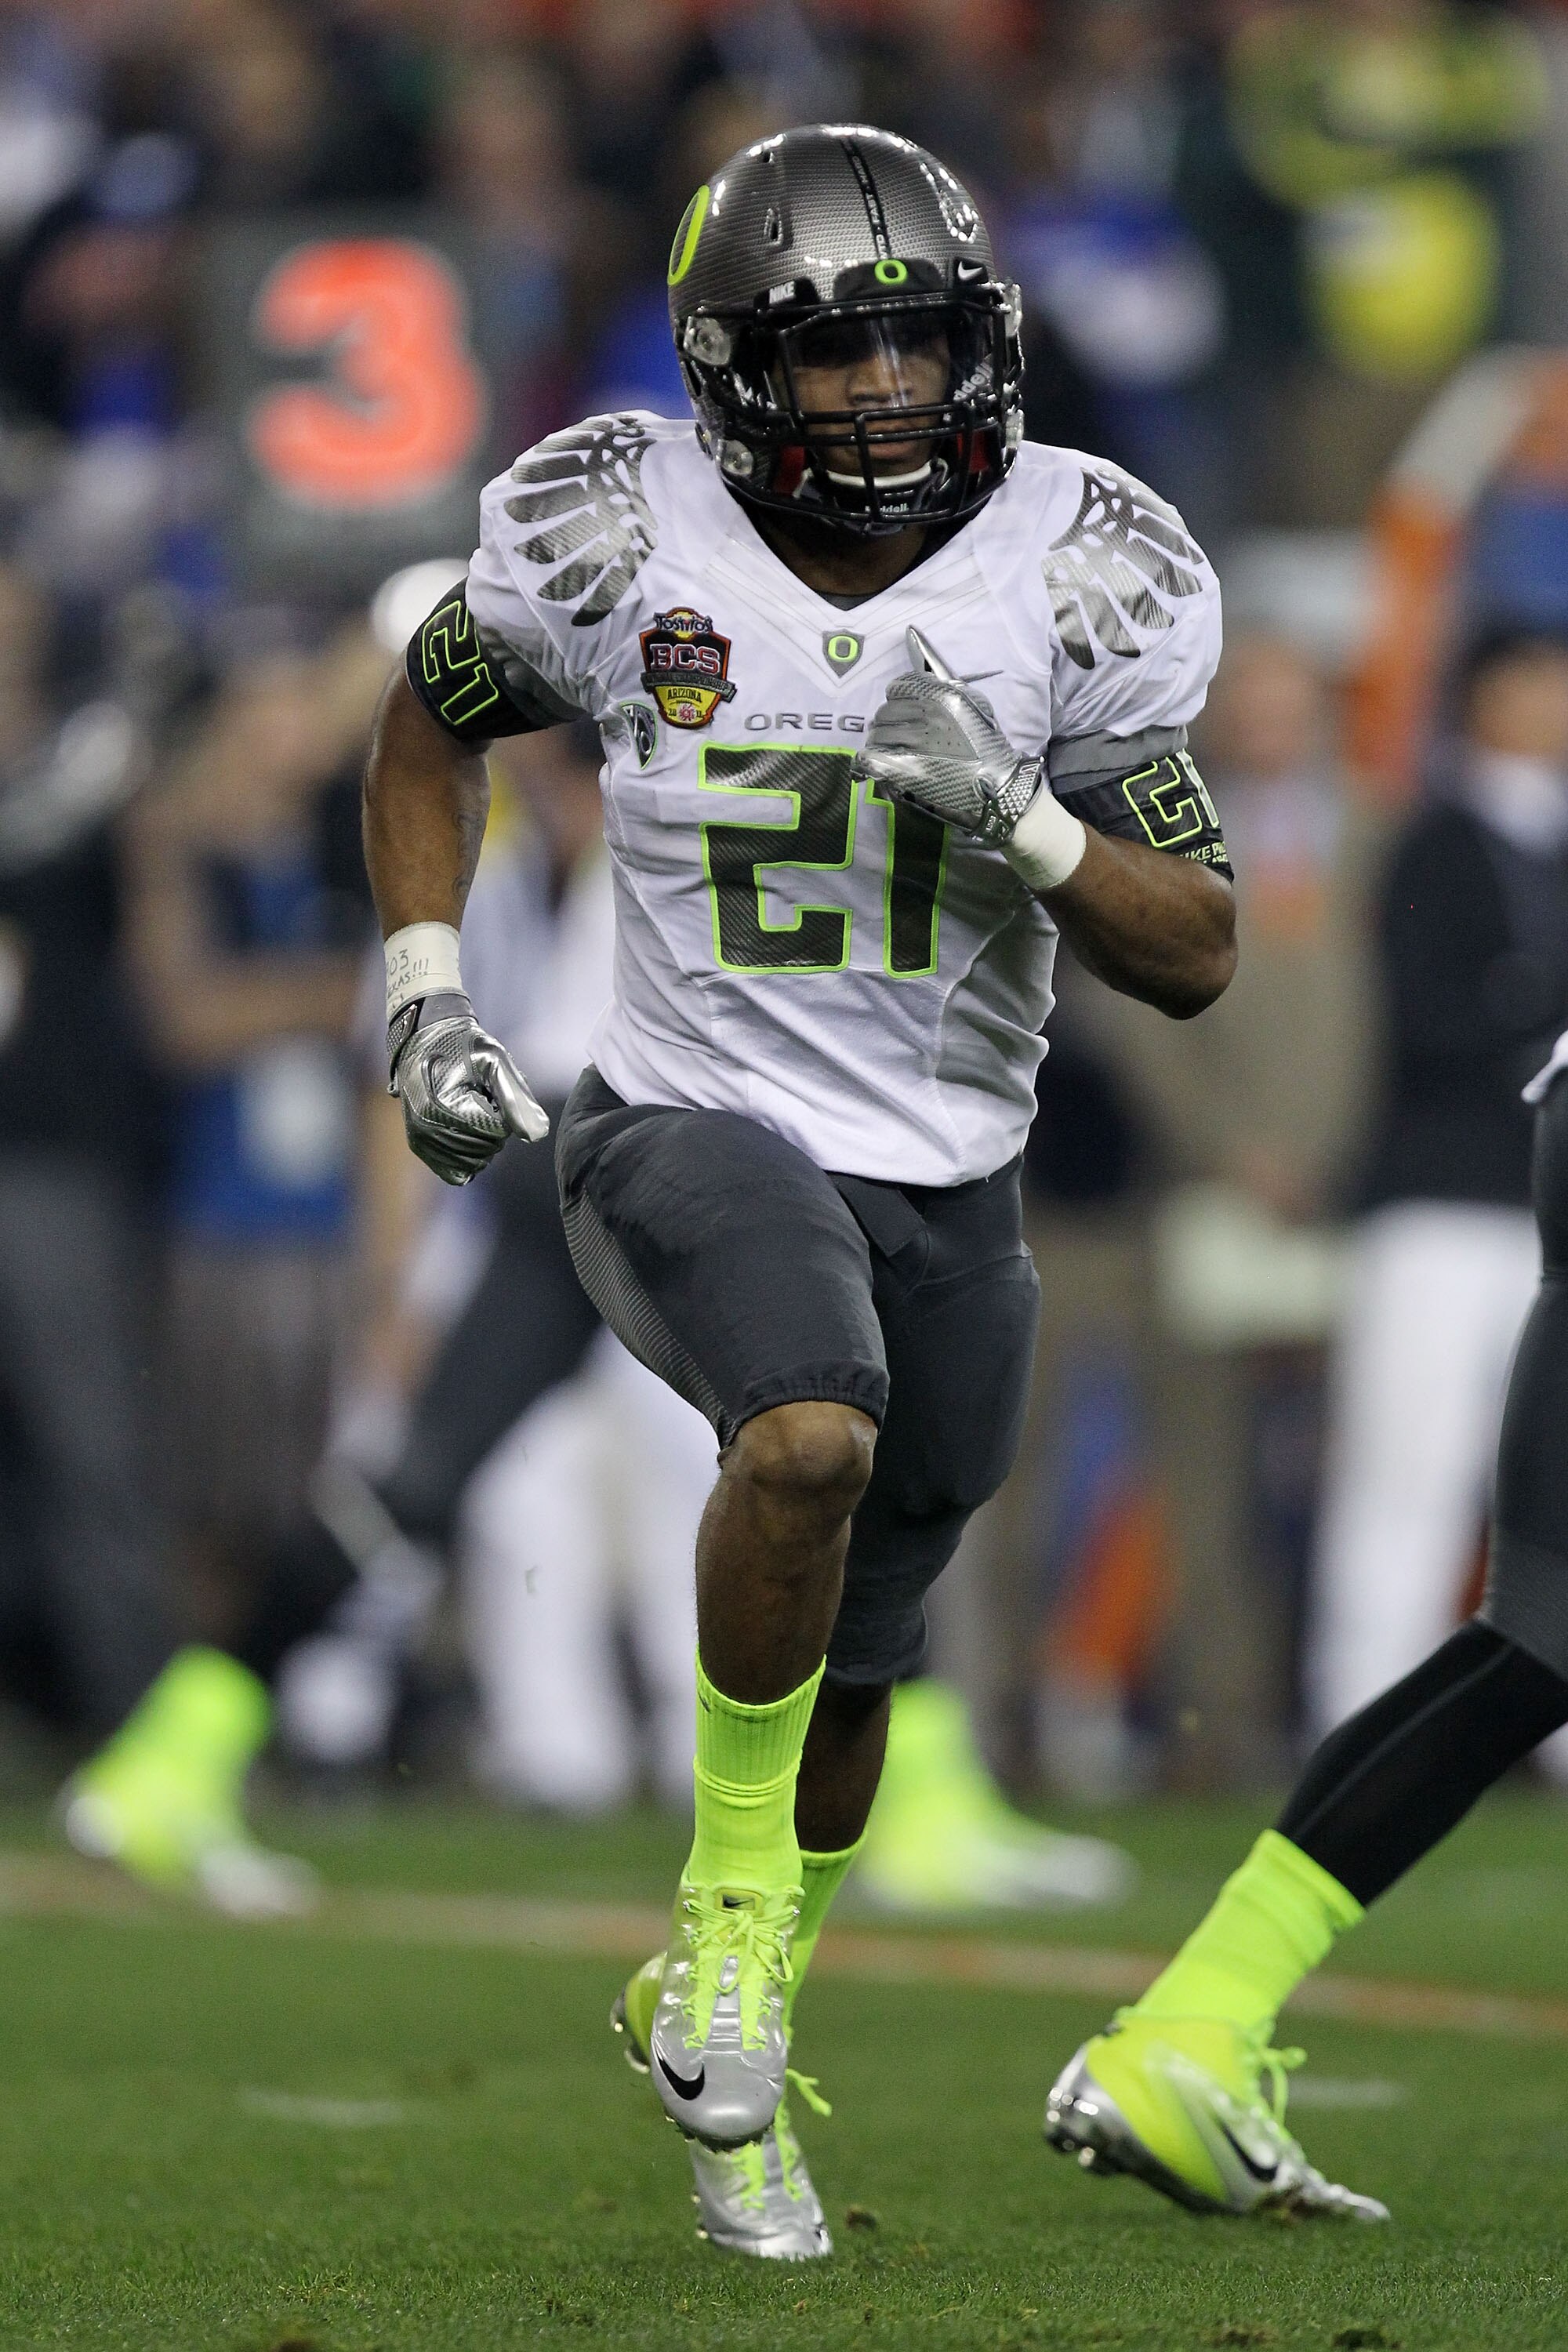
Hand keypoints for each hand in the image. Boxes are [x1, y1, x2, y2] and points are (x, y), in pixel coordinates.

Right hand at [387, 992, 548, 1185]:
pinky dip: (469, 1156)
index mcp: (443, 1107)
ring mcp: (421, 1141)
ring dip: (482, 1139)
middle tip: (479, 1097)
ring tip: (469, 1108)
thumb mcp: (495, 1061)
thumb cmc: (464, 1047)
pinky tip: (465, 1129)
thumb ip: (517, 1098)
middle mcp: (427, 1129)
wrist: (426, 1039)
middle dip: (493, 1125)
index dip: (502, 1110)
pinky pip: (457, 1172)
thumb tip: (538, 1135)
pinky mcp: (419, 1147)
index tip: (488, 1089)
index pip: (497, 1131)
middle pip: (487, 1148)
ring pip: (476, 1163)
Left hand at [853, 633, 1042, 848]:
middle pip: (884, 712)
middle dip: (886, 722)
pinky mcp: (906, 769)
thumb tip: (921, 674)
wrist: (995, 782)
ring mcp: (915, 742)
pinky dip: (871, 759)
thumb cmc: (986, 744)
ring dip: (880, 742)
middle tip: (893, 733)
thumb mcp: (973, 705)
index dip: (895, 698)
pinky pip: (872, 757)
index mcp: (942, 696)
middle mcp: (926, 714)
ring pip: (876, 735)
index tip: (899, 709)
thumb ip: (945, 690)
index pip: (897, 686)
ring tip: (888, 750)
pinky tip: (877, 763)